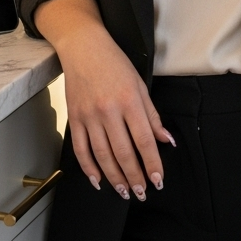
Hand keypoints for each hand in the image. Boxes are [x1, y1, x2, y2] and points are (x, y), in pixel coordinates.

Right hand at [34, 0, 174, 200]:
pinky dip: (89, 168)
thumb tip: (166, 141)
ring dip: (115, 178)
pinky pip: (81, 150)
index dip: (152, 163)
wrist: (84, 48)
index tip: (158, 180)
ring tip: (125, 191)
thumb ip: (152, 115)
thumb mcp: (140, 84)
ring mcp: (89, 116)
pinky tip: (98, 180)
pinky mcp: (74, 118)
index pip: (144, 140)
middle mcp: (108, 110)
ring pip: (103, 156)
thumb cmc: (115, 63)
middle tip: (142, 193)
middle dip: (135, 177)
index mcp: (129, 100)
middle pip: (124, 152)